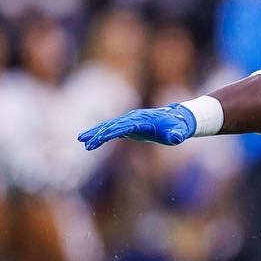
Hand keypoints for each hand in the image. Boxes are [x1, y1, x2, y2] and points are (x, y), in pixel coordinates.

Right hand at [77, 103, 196, 150]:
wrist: (177, 120)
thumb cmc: (178, 128)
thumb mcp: (179, 133)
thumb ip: (176, 135)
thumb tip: (176, 137)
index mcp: (142, 121)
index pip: (124, 126)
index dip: (112, 131)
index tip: (100, 137)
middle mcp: (133, 119)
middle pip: (113, 125)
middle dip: (98, 133)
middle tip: (84, 142)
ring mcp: (130, 122)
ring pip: (110, 126)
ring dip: (96, 133)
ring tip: (82, 140)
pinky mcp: (129, 127)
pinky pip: (112, 130)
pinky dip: (102, 134)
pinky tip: (91, 141)